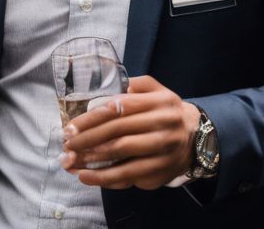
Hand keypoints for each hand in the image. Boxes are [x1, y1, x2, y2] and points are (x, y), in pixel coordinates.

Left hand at [59, 75, 199, 189]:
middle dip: (87, 139)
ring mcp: (163, 148)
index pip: (120, 107)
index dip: (92, 118)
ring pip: (122, 154)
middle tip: (66, 145)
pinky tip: (86, 177)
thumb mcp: (156, 91)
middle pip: (119, 131)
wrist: (197, 138)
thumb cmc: (165, 112)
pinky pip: (128, 175)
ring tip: (70, 162)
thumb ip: (132, 86)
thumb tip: (99, 94)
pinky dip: (104, 177)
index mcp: (158, 101)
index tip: (71, 127)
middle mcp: (163, 123)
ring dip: (92, 159)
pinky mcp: (160, 170)